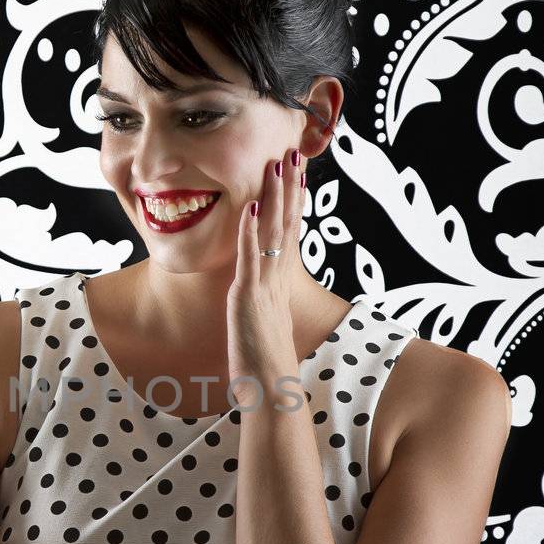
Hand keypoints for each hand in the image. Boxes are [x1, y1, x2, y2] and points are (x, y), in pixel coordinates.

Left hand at [226, 146, 304, 396]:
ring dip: (274, 197)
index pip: (289, 232)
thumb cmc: (264, 364)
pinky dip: (250, 232)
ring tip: (277, 165)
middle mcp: (276, 279)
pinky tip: (252, 208)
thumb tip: (258, 294)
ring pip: (272, 233)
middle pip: (287, 224)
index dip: (293, 200)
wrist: (270, 389)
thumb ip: (262, 304)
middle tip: (293, 153)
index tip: (295, 173)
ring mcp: (263, 287)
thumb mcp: (264, 324)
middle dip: (289, 187)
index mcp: (279, 283)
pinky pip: (250, 258)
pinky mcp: (248, 297)